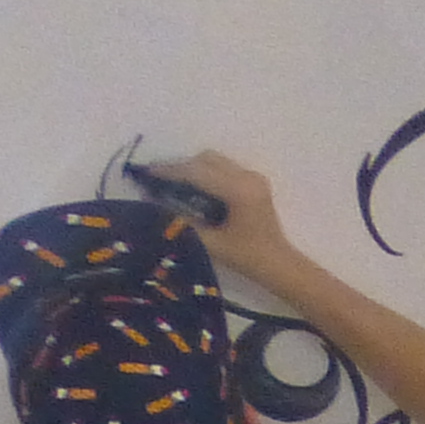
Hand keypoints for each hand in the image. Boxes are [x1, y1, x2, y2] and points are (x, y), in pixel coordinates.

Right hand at [165, 153, 296, 274]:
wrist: (278, 263)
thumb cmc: (246, 257)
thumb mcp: (209, 242)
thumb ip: (181, 220)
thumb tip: (152, 201)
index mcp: (240, 191)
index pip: (197, 172)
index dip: (169, 172)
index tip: (146, 173)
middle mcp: (248, 177)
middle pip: (205, 160)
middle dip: (179, 167)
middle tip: (156, 179)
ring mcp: (253, 177)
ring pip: (213, 161)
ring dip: (191, 168)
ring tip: (170, 183)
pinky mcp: (254, 181)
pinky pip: (222, 168)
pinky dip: (204, 173)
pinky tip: (191, 187)